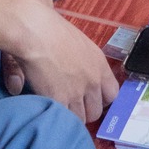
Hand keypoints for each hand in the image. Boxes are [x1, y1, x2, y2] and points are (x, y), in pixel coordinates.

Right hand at [0, 0, 119, 121]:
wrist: (35, 31)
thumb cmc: (52, 30)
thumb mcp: (80, 44)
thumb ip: (86, 62)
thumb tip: (79, 73)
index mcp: (100, 65)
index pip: (112, 94)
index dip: (100, 99)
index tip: (90, 98)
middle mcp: (92, 80)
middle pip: (96, 111)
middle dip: (84, 110)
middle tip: (71, 104)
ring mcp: (77, 92)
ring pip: (80, 119)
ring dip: (69, 115)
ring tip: (58, 106)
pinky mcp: (59, 100)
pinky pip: (62, 118)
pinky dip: (55, 115)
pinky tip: (47, 106)